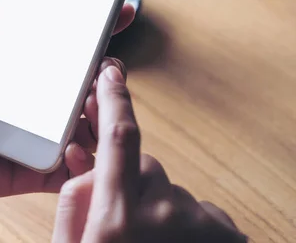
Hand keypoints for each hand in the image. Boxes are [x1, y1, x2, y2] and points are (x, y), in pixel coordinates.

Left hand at [0, 0, 135, 203]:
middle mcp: (36, 104)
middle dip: (108, 72)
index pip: (69, 49)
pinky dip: (83, 157)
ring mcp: (38, 138)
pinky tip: (80, 139)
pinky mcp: (33, 172)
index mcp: (22, 72)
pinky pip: (69, 168)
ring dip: (104, 112)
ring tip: (102, 97)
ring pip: (88, 126)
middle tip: (110, 61)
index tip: (119, 8)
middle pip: (86, 86)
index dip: (97, 30)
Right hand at [52, 61, 246, 241]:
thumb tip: (83, 161)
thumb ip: (72, 202)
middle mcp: (163, 217)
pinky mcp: (227, 235)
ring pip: (171, 188)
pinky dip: (185, 220)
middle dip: (130, 177)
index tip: (112, 73)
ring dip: (158, 204)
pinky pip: (199, 208)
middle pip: (145, 163)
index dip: (113, 101)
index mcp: (116, 222)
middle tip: (119, 215)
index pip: (117, 140)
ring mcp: (200, 227)